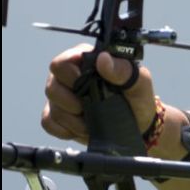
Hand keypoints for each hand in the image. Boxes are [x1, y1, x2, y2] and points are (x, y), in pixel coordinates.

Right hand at [41, 43, 156, 144]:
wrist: (138, 126)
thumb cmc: (138, 98)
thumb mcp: (139, 83)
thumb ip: (124, 70)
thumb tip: (103, 59)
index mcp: (86, 60)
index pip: (62, 62)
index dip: (70, 76)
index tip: (88, 87)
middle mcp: (69, 76)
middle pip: (52, 86)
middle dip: (72, 102)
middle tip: (91, 106)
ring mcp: (61, 97)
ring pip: (52, 107)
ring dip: (73, 119)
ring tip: (92, 121)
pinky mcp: (58, 116)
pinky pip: (49, 123)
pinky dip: (66, 129)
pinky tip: (83, 128)